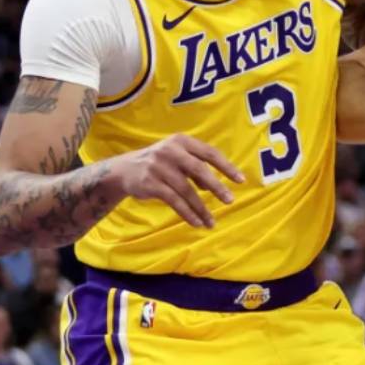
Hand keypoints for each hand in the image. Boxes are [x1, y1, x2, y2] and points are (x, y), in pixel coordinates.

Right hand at [110, 134, 244, 228]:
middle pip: (199, 170)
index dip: (226, 166)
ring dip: (201, 208)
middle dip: (217, 187)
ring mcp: (159, 167)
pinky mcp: (151, 183)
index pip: (209, 153)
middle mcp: (171, 151)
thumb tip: (213, 187)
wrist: (124, 170)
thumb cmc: (159, 163)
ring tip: (212, 222)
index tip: (240, 180)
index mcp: (181, 141)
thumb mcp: (177, 158)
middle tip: (230, 201)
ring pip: (187, 190)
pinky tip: (196, 223)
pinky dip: (187, 213)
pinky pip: (174, 201)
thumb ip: (195, 168)